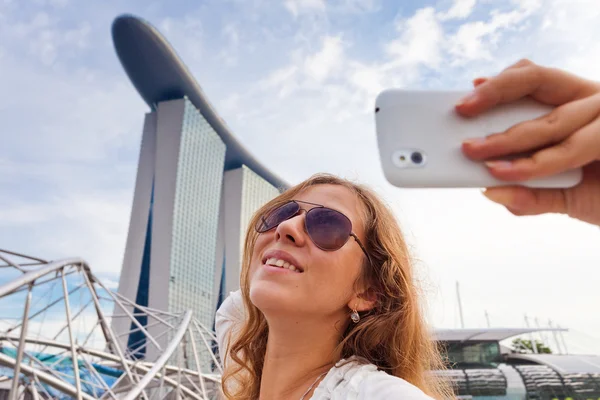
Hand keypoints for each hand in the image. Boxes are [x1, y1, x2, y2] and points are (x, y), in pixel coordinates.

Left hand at [456, 59, 599, 225]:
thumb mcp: (568, 198)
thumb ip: (533, 195)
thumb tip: (492, 191)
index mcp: (577, 105)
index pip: (534, 80)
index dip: (500, 83)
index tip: (467, 94)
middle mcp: (592, 102)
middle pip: (538, 79)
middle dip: (495, 95)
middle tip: (460, 111)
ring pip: (551, 121)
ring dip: (506, 140)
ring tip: (475, 158)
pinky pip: (570, 149)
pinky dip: (535, 165)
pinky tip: (507, 174)